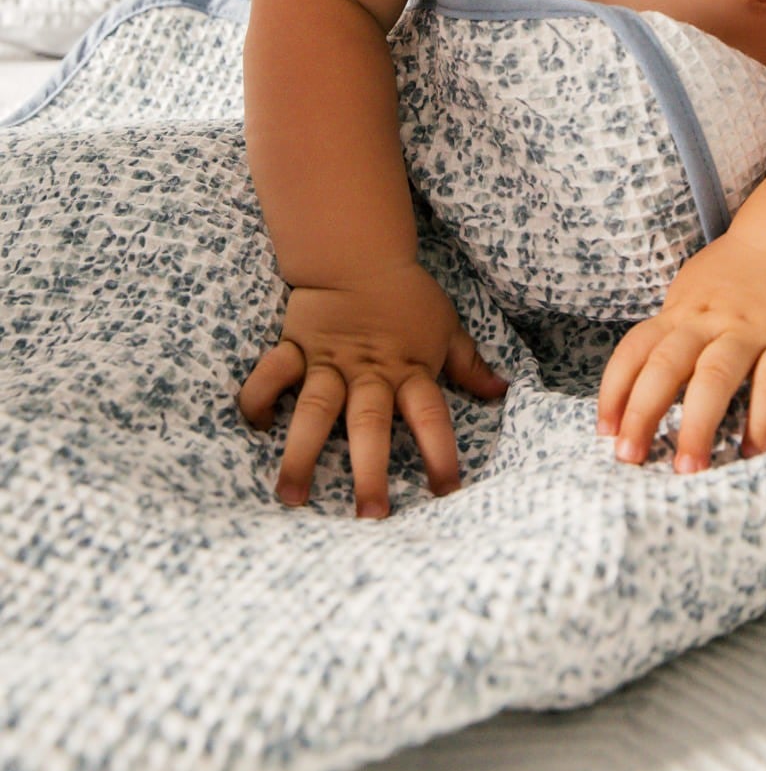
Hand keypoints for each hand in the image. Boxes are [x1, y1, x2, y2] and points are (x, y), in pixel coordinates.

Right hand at [238, 261, 507, 515]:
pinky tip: (258, 426)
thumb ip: (469, 365)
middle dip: (370, 471)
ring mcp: (329, 362)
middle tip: (369, 516)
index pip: (431, 416)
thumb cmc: (408, 296)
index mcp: (409, 370)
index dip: (440, 452)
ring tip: (292, 495)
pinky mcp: (297, 348)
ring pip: (316, 409)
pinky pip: (272, 374)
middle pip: (370, 424)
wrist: (359, 254)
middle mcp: (369, 373)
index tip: (447, 492)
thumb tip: (501, 390)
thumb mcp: (446, 328)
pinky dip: (260, 398)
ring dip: (302, 452)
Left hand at [596, 229, 765, 472]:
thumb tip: (633, 398)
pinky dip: (763, 418)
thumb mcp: (688, 299)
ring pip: (716, 375)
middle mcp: (709, 321)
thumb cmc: (729, 280)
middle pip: (667, 366)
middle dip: (644, 413)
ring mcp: (750, 330)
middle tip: (630, 458)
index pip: (635, 351)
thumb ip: (668, 340)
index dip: (614, 391)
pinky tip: (752, 448)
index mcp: (679, 313)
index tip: (605, 432)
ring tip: (688, 466)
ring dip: (698, 423)